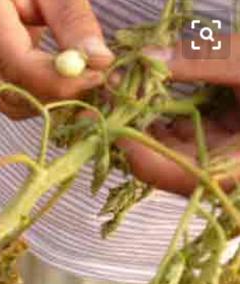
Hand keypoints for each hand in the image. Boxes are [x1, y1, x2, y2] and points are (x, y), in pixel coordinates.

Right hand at [0, 0, 114, 118]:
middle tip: (96, 81)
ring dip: (47, 100)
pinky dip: (35, 96)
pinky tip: (61, 80)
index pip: (17, 65)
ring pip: (7, 100)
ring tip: (82, 81)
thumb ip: (74, 21)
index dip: (58, 80)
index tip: (97, 77)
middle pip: (11, 89)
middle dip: (56, 94)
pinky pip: (4, 95)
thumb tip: (99, 62)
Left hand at [119, 35, 239, 195]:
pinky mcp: (223, 148)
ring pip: (169, 151)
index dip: (129, 144)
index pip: (166, 172)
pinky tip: (151, 94)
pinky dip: (166, 117)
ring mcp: (223, 164)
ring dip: (145, 122)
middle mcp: (225, 177)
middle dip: (132, 129)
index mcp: (235, 171)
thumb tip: (144, 57)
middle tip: (109, 95)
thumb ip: (202, 60)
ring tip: (126, 89)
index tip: (106, 111)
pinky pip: (185, 139)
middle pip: (161, 163)